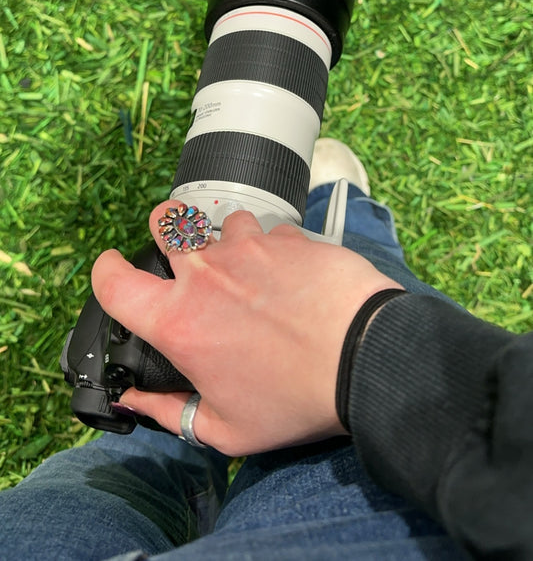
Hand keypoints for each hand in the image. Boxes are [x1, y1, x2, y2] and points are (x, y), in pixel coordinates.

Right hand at [92, 204, 401, 455]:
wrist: (365, 359)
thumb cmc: (295, 399)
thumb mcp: (226, 429)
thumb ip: (169, 411)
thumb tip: (136, 400)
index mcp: (178, 321)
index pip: (112, 282)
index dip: (104, 273)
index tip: (113, 273)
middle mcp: (204, 273)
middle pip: (162, 223)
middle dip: (162, 229)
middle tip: (176, 248)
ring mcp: (246, 247)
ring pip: (218, 222)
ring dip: (224, 239)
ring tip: (244, 267)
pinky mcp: (286, 236)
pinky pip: (267, 231)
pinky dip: (270, 246)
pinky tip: (286, 272)